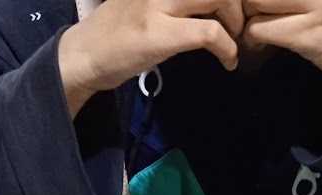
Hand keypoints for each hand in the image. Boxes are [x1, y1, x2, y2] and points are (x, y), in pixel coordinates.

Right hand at [59, 0, 243, 116]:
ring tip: (233, 40)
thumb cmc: (117, 29)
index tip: (232, 9)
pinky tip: (228, 61)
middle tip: (237, 25)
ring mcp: (157, 3)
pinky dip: (227, 48)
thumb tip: (214, 0)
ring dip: (235, 21)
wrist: (84, 54)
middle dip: (237, 2)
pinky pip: (209, 33)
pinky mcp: (159, 33)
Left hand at [242, 0, 321, 91]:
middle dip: (244, 3)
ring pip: (255, 3)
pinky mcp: (310, 32)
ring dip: (247, 22)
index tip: (253, 8)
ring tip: (255, 34)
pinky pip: (261, 30)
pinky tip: (261, 48)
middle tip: (249, 19)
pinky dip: (253, 41)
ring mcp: (317, 3)